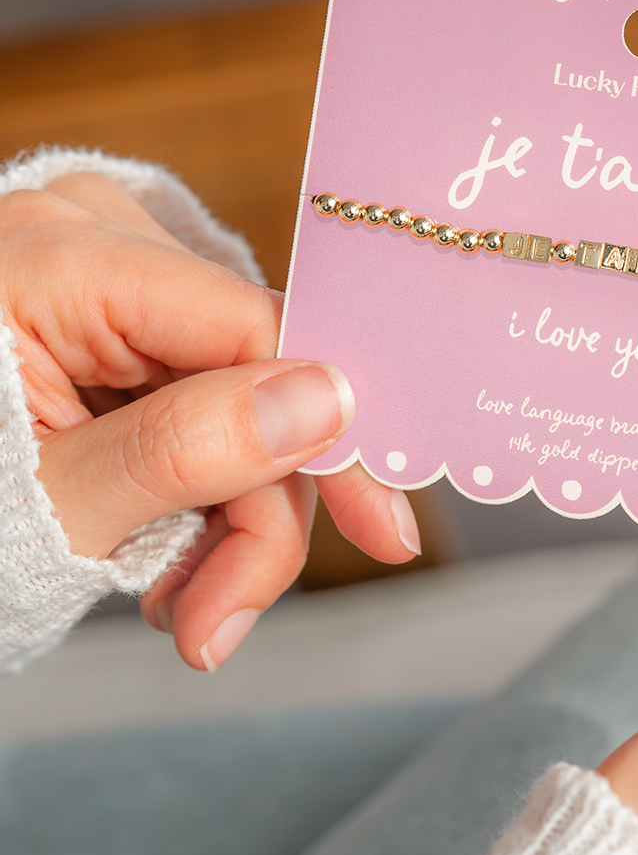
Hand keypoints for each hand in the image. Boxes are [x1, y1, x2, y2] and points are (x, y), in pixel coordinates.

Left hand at [0, 173, 421, 668]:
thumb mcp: (40, 500)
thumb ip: (181, 447)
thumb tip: (327, 400)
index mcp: (62, 258)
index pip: (255, 331)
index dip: (328, 437)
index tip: (379, 533)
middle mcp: (97, 233)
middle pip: (251, 373)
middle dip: (253, 510)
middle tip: (216, 621)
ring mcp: (109, 264)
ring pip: (239, 389)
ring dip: (228, 511)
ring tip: (180, 602)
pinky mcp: (117, 306)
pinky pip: (206, 387)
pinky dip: (200, 477)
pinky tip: (167, 541)